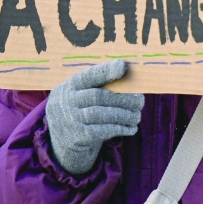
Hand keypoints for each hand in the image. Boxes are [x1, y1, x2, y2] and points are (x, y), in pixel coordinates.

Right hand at [45, 59, 143, 174]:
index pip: (88, 76)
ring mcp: (71, 119)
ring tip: (137, 116)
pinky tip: (130, 128)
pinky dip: (119, 129)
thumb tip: (127, 73)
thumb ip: (99, 84)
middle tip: (140, 101)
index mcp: (71, 84)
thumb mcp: (81, 92)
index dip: (105, 70)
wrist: (62, 137)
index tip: (122, 66)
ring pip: (102, 115)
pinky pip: (101, 131)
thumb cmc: (80, 107)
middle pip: (99, 97)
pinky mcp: (78, 137)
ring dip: (124, 116)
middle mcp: (68, 101)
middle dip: (123, 98)